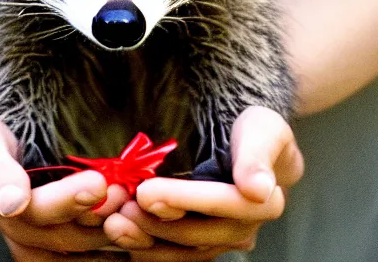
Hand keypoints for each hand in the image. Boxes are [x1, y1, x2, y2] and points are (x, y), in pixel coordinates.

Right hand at [0, 114, 129, 260]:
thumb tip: (13, 204)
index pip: (36, 209)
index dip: (68, 199)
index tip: (98, 182)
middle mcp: (18, 228)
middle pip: (62, 234)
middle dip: (96, 213)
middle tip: (123, 192)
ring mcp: (36, 237)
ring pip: (77, 248)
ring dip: (107, 231)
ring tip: (132, 207)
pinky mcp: (55, 236)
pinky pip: (81, 254)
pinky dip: (109, 243)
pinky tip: (132, 232)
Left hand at [102, 106, 303, 260]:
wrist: (249, 145)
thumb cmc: (255, 131)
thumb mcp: (263, 129)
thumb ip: (258, 155)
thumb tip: (257, 190)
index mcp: (263, 202)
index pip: (219, 203)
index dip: (182, 200)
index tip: (146, 192)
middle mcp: (241, 229)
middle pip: (195, 233)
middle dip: (155, 222)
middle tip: (120, 209)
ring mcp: (219, 240)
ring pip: (180, 249)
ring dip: (146, 239)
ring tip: (114, 225)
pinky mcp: (200, 242)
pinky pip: (172, 252)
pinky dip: (146, 243)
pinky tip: (122, 232)